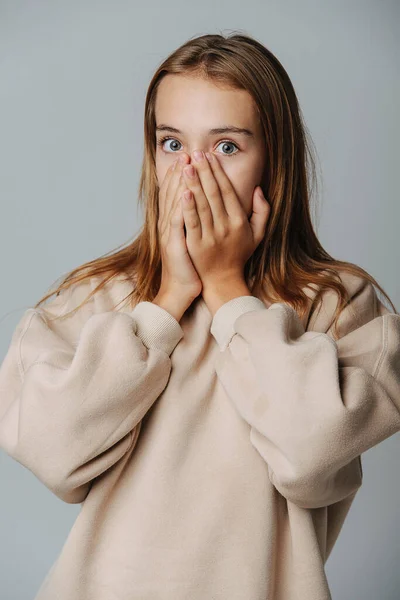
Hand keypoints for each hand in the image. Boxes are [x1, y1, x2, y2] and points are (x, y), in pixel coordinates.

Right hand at [157, 156, 202, 301]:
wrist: (179, 289)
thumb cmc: (189, 265)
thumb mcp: (189, 239)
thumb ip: (192, 220)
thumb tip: (196, 202)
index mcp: (173, 222)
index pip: (175, 193)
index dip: (181, 175)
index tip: (190, 158)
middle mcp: (168, 224)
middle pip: (173, 193)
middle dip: (181, 172)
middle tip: (188, 153)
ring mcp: (170, 234)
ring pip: (175, 203)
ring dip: (180, 183)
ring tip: (186, 164)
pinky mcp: (175, 244)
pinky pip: (178, 222)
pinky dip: (181, 207)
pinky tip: (187, 192)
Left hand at [180, 150, 269, 291]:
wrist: (222, 281)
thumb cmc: (238, 255)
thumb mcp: (257, 235)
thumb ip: (262, 212)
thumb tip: (258, 189)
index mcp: (239, 221)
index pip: (227, 191)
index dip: (217, 172)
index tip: (209, 156)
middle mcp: (226, 227)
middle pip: (213, 194)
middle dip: (204, 172)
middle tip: (195, 152)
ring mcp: (210, 237)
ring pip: (201, 205)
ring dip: (193, 184)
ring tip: (186, 165)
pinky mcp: (195, 246)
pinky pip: (191, 223)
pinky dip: (187, 207)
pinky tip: (182, 192)